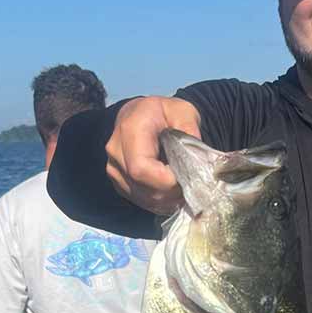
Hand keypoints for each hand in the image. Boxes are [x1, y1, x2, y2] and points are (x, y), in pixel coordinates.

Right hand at [105, 96, 200, 213]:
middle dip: (171, 192)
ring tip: (183, 187)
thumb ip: (191, 132)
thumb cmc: (163, 113)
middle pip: (143, 187)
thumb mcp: (183, 111)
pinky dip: (160, 201)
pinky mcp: (118, 181)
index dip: (166, 181)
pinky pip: (140, 200)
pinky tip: (172, 191)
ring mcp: (114, 168)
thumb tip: (198, 160)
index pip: (141, 168)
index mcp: (130, 130)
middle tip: (190, 185)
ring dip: (167, 199)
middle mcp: (115, 151)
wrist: (140, 114)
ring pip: (143, 198)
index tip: (186, 176)